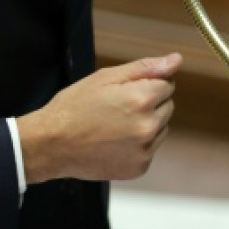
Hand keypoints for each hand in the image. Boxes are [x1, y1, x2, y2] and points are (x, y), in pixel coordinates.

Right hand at [16, 53, 180, 183]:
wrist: (52, 145)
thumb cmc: (75, 107)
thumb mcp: (106, 77)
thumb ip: (145, 68)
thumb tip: (176, 60)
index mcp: (141, 99)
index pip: (167, 83)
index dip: (147, 83)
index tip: (125, 90)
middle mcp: (148, 126)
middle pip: (167, 105)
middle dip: (149, 102)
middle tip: (118, 106)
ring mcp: (144, 150)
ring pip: (161, 127)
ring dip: (146, 123)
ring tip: (115, 124)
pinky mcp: (139, 168)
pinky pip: (151, 148)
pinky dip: (139, 144)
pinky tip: (115, 141)